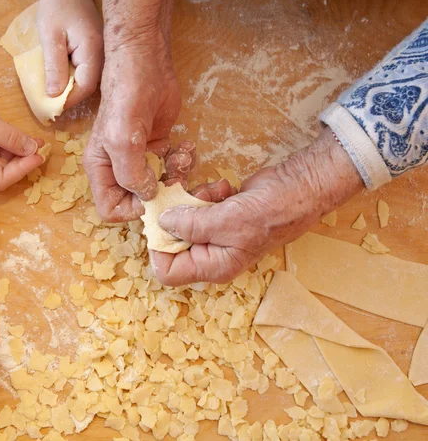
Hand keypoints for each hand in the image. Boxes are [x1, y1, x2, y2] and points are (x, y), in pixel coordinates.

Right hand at [0, 74, 45, 190]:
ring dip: (18, 151)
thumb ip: (10, 138)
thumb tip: (33, 150)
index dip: (22, 170)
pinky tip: (21, 134)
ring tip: (35, 139)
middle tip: (41, 146)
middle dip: (22, 160)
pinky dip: (9, 142)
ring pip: (0, 159)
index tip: (39, 155)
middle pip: (1, 172)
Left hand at [37, 0, 102, 107]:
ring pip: (87, 80)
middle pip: (89, 86)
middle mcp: (102, 55)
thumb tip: (54, 95)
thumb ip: (53, 65)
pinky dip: (72, 77)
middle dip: (70, 96)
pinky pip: (86, 71)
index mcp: (93, 50)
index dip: (70, 100)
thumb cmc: (57, 6)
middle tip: (51, 103)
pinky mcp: (95, 52)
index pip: (86, 86)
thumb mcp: (50, 35)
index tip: (53, 107)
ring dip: (70, 87)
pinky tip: (61, 76)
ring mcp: (101, 54)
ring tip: (54, 91)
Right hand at [83, 1, 185, 221]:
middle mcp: (119, 167)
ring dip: (177, 176)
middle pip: (139, 200)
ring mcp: (140, 159)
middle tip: (175, 175)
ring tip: (182, 155)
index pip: (111, 208)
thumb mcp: (122, 139)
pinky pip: (174, 168)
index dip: (132, 209)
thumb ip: (131, 174)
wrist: (146, 64)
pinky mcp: (159, 148)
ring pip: (161, 186)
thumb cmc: (126, 97)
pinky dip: (184, 162)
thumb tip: (147, 195)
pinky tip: (186, 146)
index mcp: (101, 169)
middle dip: (161, 192)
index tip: (152, 195)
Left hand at [150, 127, 364, 285]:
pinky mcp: (219, 216)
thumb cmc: (273, 211)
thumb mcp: (229, 220)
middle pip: (171, 242)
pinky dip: (206, 193)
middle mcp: (211, 255)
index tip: (164, 218)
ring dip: (194, 200)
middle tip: (193, 197)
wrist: (299, 187)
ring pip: (182, 219)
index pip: (167, 271)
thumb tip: (161, 222)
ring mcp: (214, 235)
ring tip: (216, 192)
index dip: (159, 247)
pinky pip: (197, 205)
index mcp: (213, 267)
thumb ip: (191, 224)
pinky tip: (225, 189)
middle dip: (178, 216)